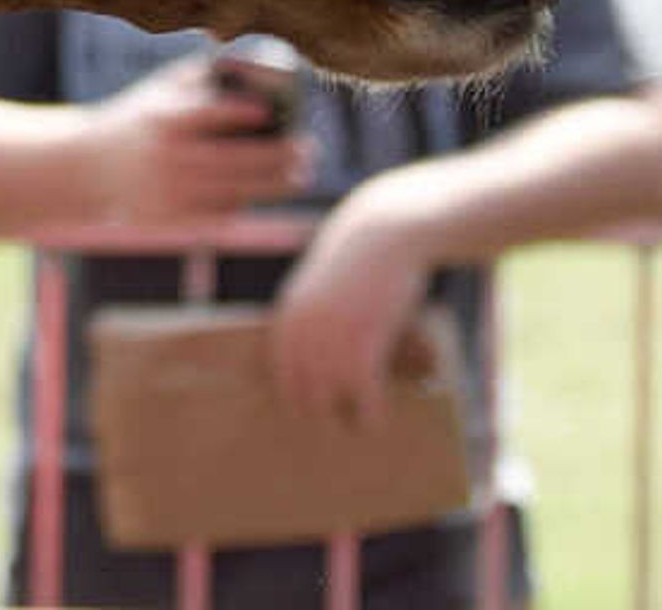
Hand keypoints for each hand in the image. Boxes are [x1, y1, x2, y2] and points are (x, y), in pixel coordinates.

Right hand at [86, 56, 314, 226]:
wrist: (89, 167)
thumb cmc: (136, 119)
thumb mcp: (158, 90)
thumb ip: (202, 75)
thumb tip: (252, 57)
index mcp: (164, 120)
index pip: (209, 114)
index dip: (242, 112)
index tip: (270, 110)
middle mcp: (168, 158)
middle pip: (235, 160)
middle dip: (279, 156)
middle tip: (308, 149)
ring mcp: (171, 192)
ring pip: (236, 192)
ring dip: (275, 185)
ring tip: (301, 175)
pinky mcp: (173, 220)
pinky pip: (221, 214)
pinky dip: (246, 203)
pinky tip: (262, 192)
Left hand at [269, 189, 435, 421]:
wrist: (384, 231)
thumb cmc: (357, 260)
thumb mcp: (319, 287)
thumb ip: (310, 320)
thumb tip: (315, 362)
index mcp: (285, 317)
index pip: (277, 376)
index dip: (293, 400)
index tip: (308, 417)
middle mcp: (300, 331)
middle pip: (299, 396)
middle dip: (318, 417)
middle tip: (338, 428)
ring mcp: (330, 338)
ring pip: (330, 404)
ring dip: (345, 421)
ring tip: (359, 429)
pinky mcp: (363, 341)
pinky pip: (363, 398)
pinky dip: (371, 417)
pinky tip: (379, 423)